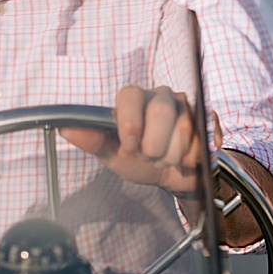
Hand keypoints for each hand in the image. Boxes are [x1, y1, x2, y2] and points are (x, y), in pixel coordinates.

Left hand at [61, 86, 219, 194]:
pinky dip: (196, 156)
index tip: (130, 147)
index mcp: (133, 99)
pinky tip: (188, 160)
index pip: (130, 95)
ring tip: (167, 158)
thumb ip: (92, 141)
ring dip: (174, 155)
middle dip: (155, 146)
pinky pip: (206, 134)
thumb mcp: (112, 155)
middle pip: (161, 110)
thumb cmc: (137, 161)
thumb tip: (65, 128)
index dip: (131, 123)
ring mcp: (186, 104)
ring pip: (185, 126)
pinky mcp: (207, 117)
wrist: (171, 178)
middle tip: (151, 156)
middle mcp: (159, 95)